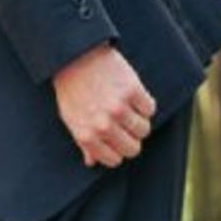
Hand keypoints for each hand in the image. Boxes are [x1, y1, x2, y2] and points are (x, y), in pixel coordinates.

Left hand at [52, 41, 155, 168]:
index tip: (117, 140)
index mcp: (86, 135)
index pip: (114, 160)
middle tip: (125, 126)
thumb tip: (92, 163)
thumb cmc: (72, 90)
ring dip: (139, 122)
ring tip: (129, 109)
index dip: (118, 151)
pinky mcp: (132, 91)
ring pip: (144, 130)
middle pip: (133, 148)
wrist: (76, 57)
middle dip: (132, 140)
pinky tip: (132, 95)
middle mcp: (103, 125)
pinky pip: (150, 109)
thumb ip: (84, 142)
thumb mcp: (71, 119)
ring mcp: (119, 108)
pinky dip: (144, 104)